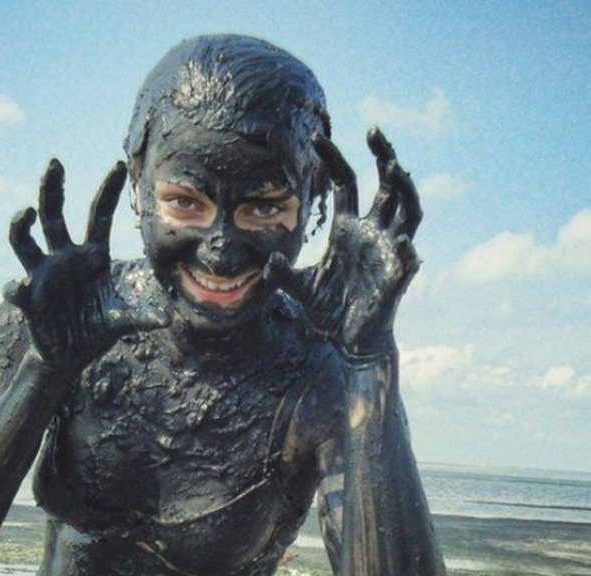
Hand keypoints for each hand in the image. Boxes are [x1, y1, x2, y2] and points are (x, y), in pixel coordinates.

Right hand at [4, 160, 166, 370]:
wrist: (70, 355)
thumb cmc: (96, 330)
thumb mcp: (121, 321)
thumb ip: (140, 318)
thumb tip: (166, 320)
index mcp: (91, 255)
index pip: (98, 215)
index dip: (107, 191)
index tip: (116, 164)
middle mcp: (64, 256)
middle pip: (53, 214)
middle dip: (52, 188)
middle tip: (55, 163)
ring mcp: (43, 274)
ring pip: (25, 241)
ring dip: (21, 226)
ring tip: (24, 213)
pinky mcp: (29, 298)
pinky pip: (17, 288)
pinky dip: (17, 287)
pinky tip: (20, 287)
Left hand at [265, 128, 420, 357]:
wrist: (348, 342)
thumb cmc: (329, 313)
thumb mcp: (299, 288)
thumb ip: (283, 272)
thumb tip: (268, 259)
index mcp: (349, 229)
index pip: (346, 183)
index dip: (334, 159)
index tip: (317, 138)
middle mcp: (373, 233)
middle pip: (385, 185)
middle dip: (383, 156)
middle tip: (372, 131)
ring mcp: (388, 252)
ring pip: (408, 210)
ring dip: (404, 190)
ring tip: (396, 169)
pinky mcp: (398, 278)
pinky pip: (408, 261)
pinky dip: (407, 252)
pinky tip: (401, 242)